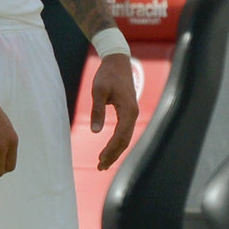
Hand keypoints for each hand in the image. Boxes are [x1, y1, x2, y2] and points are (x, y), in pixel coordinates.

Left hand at [89, 52, 138, 169]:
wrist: (117, 61)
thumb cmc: (107, 74)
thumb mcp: (98, 90)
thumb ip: (97, 110)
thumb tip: (95, 131)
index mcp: (128, 110)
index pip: (120, 136)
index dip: (110, 150)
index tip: (100, 160)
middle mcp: (133, 113)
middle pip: (125, 140)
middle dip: (113, 155)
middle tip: (100, 168)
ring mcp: (132, 112)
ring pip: (126, 137)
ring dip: (115, 151)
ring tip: (103, 163)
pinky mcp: (129, 111)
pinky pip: (125, 131)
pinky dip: (117, 142)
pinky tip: (109, 149)